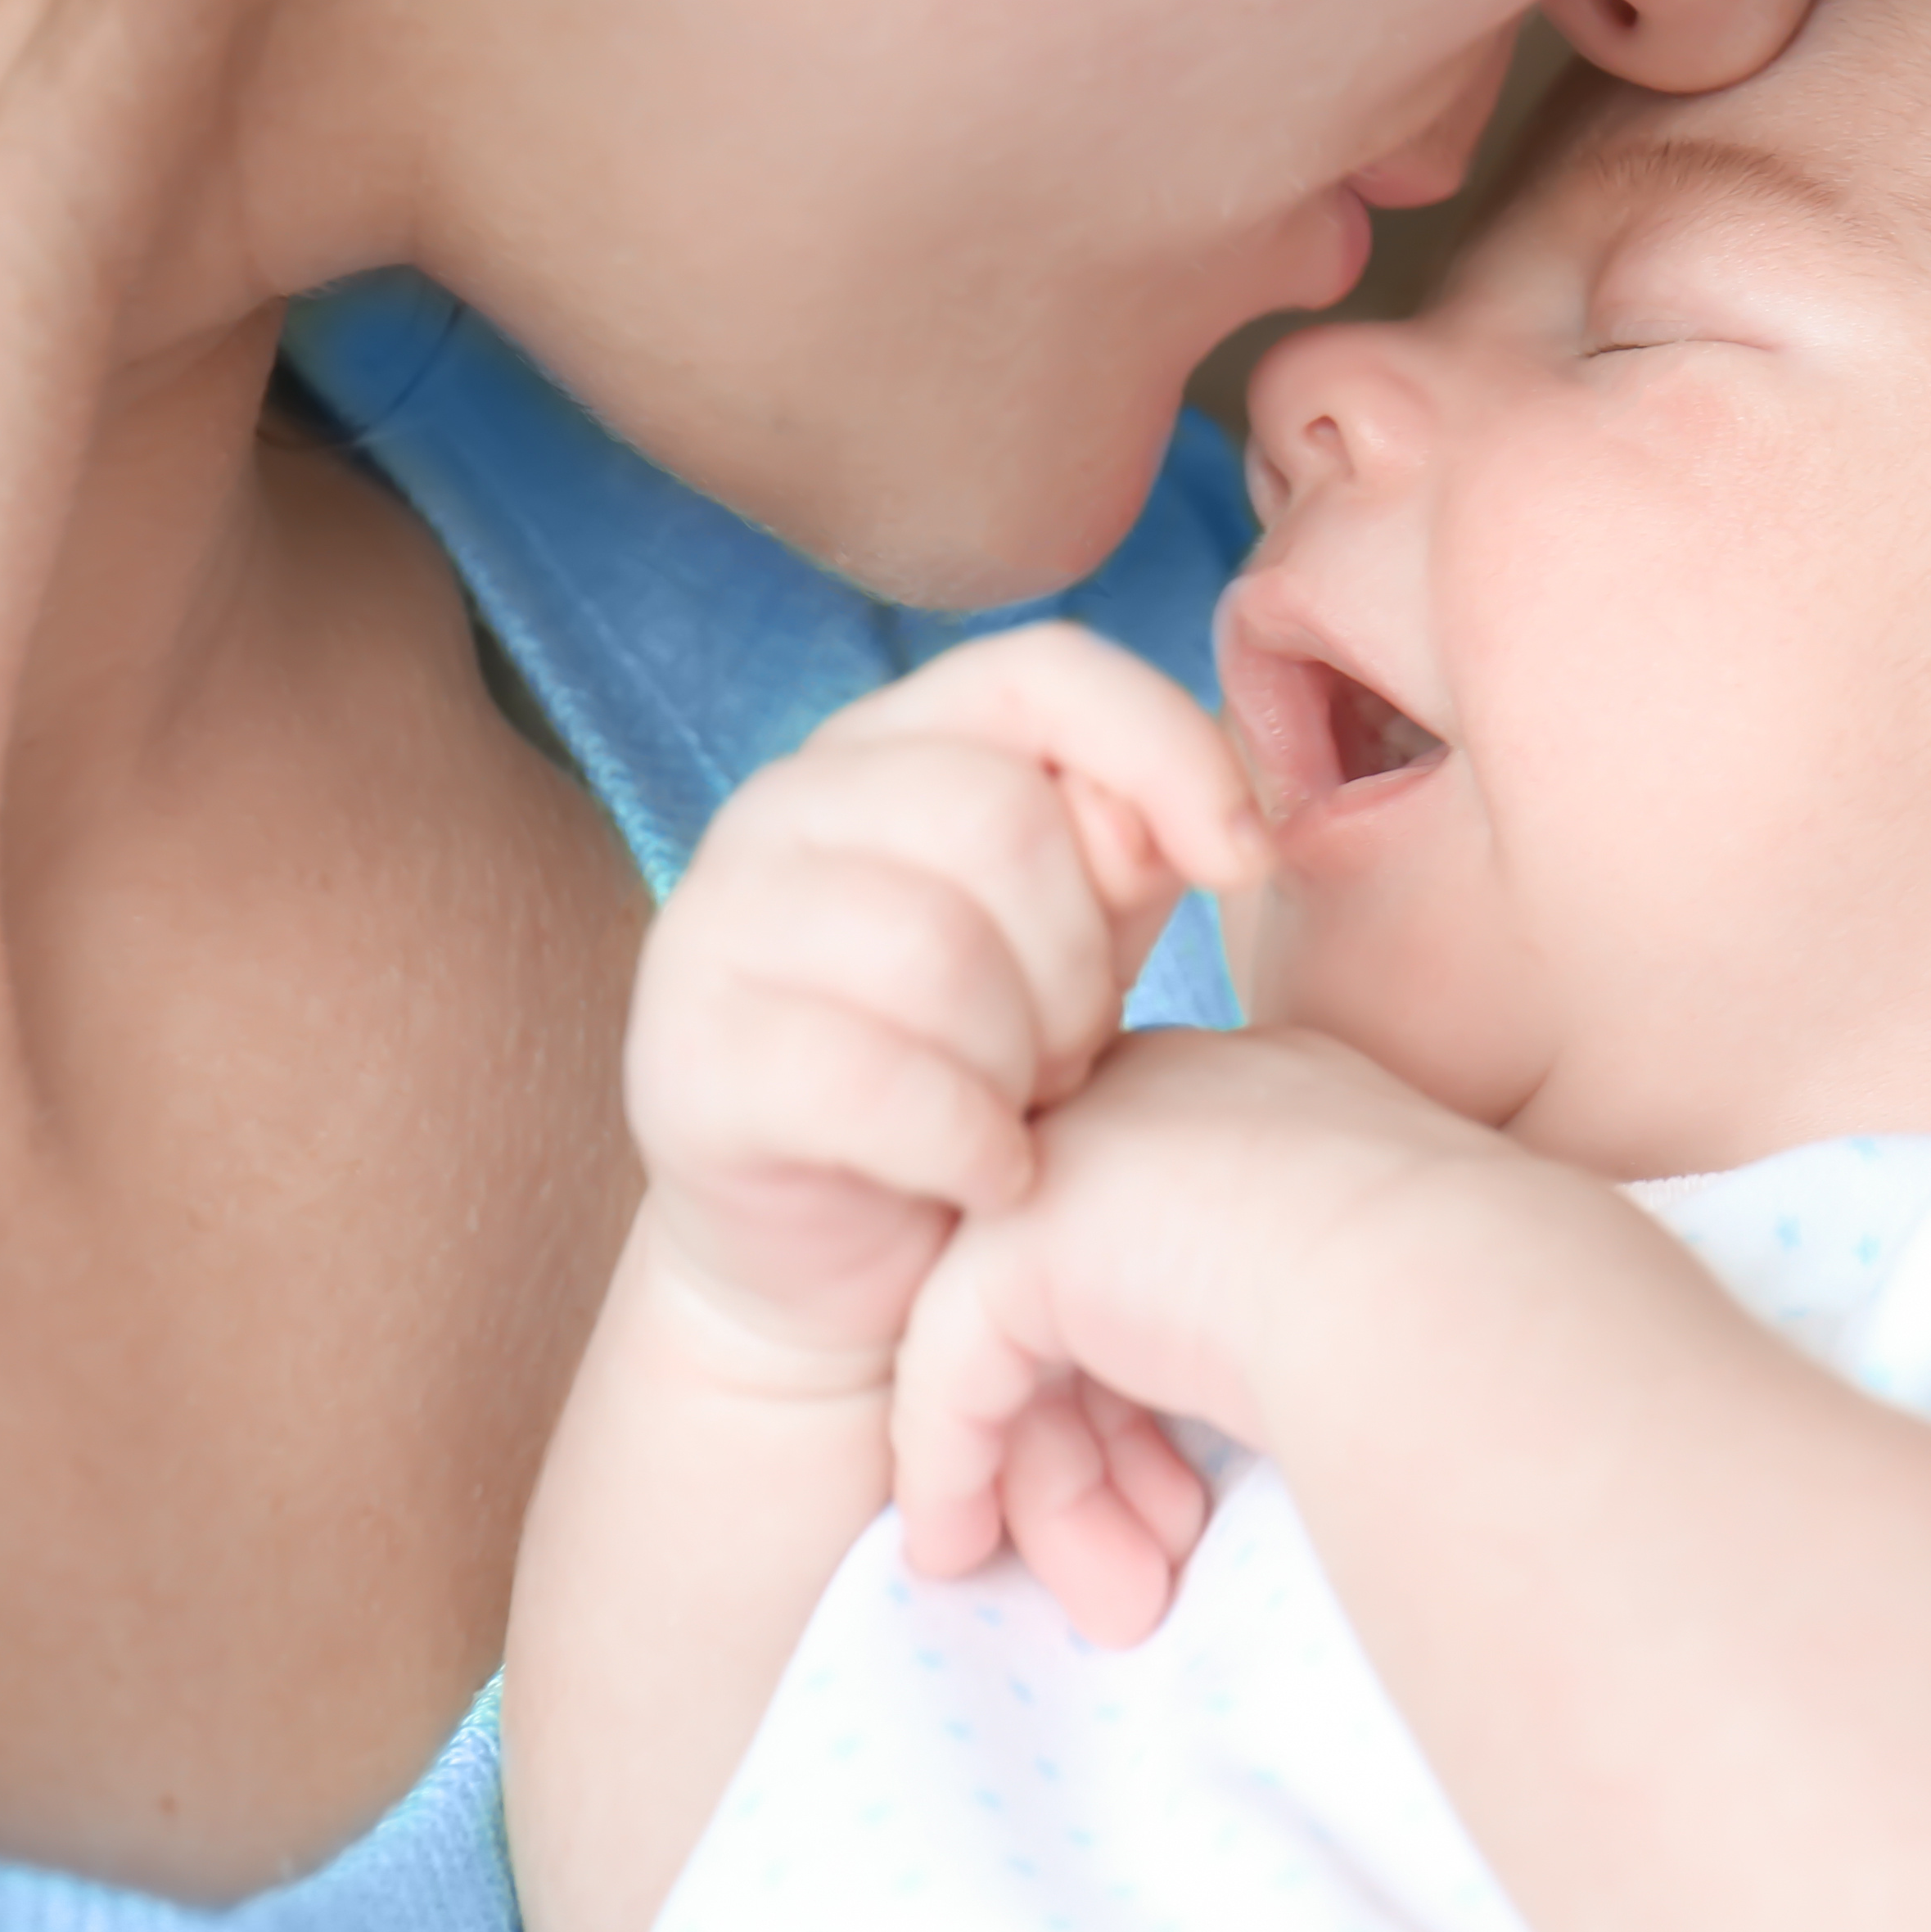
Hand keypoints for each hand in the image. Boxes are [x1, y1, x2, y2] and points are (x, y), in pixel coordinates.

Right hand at [620, 624, 1267, 1383]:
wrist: (851, 1261)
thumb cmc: (987, 1069)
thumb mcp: (1087, 939)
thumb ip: (1130, 848)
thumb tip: (1175, 826)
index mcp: (892, 743)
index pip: (1044, 670)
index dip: (1165, 749)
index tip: (1242, 864)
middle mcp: (785, 805)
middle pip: (1002, 819)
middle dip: (1079, 962)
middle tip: (1068, 1055)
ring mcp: (716, 924)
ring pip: (939, 952)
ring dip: (1022, 1061)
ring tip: (1018, 1108)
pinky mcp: (689, 1061)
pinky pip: (880, 1083)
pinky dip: (970, 1146)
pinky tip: (988, 1176)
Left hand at [891, 1026, 1523, 1642]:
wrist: (1448, 1296)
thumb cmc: (1466, 1319)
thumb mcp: (1372, 1303)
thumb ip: (1275, 1328)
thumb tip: (1218, 1416)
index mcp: (1268, 1105)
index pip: (1162, 1259)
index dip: (1159, 1407)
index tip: (1193, 1518)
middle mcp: (1169, 1100)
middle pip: (1086, 1304)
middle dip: (1103, 1461)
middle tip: (1138, 1592)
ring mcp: (1089, 1149)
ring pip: (1024, 1341)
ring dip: (1055, 1491)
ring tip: (1109, 1608)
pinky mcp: (1027, 1226)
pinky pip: (954, 1358)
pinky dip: (950, 1459)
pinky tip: (954, 1545)